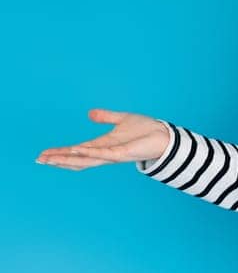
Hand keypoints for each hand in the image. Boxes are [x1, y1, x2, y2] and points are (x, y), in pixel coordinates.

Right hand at [35, 109, 170, 169]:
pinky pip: (101, 154)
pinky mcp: (120, 154)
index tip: (43, 154)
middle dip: (57, 159)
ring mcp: (111, 155)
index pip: (76, 151)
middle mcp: (104, 153)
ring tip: (50, 158)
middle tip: (39, 159)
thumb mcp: (121, 119)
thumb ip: (105, 117)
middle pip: (75, 159)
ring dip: (67, 158)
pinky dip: (87, 152)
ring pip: (84, 159)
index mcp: (102, 145)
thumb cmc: (145, 131)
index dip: (60, 152)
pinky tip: (75, 150)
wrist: (163, 137)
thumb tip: (89, 113)